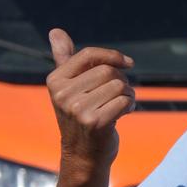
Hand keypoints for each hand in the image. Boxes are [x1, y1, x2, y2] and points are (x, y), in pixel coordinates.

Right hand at [46, 29, 135, 167]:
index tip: (129, 63)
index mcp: (55, 81)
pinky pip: (125, 101)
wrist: (83, 155)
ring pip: (119, 86)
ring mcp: (77, 108)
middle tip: (118, 95)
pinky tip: (123, 115)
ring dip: (128, 95)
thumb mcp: (69, 88)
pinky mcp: (95, 122)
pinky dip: (130, 106)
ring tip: (119, 106)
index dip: (113, 56)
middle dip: (122, 81)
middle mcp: (62, 94)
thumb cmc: (81, 117)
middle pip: (108, 71)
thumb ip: (64, 59)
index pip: (89, 55)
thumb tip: (56, 31)